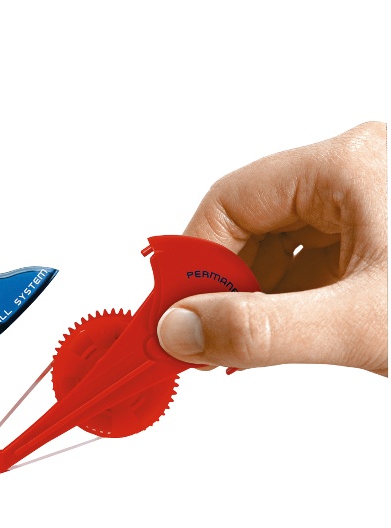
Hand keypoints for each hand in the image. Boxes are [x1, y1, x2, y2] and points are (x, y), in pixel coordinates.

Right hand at [157, 122, 387, 374]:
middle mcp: (351, 178)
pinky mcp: (370, 247)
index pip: (229, 202)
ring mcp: (362, 211)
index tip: (172, 313)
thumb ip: (262, 329)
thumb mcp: (359, 322)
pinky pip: (300, 270)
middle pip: (246, 226)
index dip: (191, 261)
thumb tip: (182, 330)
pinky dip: (274, 307)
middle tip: (195, 336)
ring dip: (244, 301)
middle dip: (217, 287)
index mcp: (347, 167)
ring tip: (231, 346)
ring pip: (271, 250)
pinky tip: (265, 338)